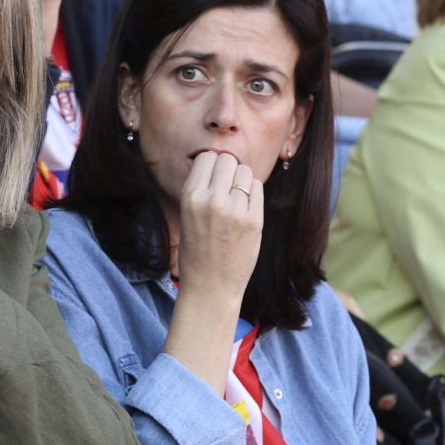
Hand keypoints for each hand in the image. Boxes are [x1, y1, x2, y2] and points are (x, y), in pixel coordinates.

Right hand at [173, 150, 263, 305]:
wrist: (210, 286)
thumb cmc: (196, 251)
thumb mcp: (187, 215)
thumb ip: (200, 189)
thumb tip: (218, 160)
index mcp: (190, 198)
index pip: (206, 158)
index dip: (211, 166)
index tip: (213, 177)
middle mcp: (212, 200)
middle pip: (227, 161)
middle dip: (227, 170)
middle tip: (226, 187)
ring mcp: (235, 210)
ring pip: (244, 171)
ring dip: (241, 179)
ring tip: (235, 197)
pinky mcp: (254, 221)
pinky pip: (257, 187)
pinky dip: (252, 192)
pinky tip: (245, 206)